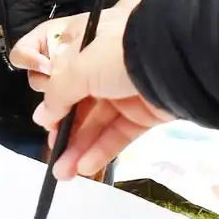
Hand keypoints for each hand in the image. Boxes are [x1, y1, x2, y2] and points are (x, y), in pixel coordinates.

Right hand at [23, 12, 171, 180]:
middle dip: (62, 127)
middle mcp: (102, 67)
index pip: (59, 69)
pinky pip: (116, 134)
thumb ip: (57, 92)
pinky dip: (100, 151)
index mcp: (85, 45)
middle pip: (76, 101)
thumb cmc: (119, 53)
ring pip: (95, 123)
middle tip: (52, 148)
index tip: (42, 113)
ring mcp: (123, 91)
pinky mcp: (143, 114)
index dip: (48, 92)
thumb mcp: (79, 67)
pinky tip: (83, 167)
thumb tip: (42, 116)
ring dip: (77, 147)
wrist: (177, 60)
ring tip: (61, 172)